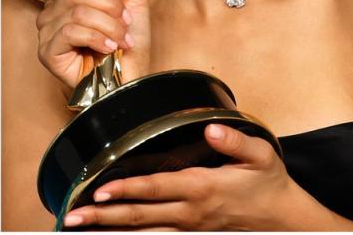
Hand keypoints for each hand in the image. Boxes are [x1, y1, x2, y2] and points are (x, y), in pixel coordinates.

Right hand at [36, 0, 150, 88]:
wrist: (134, 73)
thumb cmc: (131, 40)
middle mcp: (54, 12)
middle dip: (110, 6)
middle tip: (124, 22)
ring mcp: (48, 32)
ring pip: (78, 12)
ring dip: (109, 25)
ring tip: (120, 38)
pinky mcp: (48, 52)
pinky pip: (71, 32)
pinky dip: (98, 38)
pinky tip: (109, 47)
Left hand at [62, 124, 298, 230]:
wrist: (280, 217)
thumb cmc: (268, 182)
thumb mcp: (261, 155)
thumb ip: (234, 141)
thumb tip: (210, 128)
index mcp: (203, 188)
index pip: (157, 188)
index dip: (128, 188)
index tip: (101, 190)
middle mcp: (190, 211)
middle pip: (139, 216)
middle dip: (103, 216)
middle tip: (72, 215)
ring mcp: (189, 227)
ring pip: (142, 232)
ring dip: (109, 231)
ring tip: (81, 229)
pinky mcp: (191, 234)